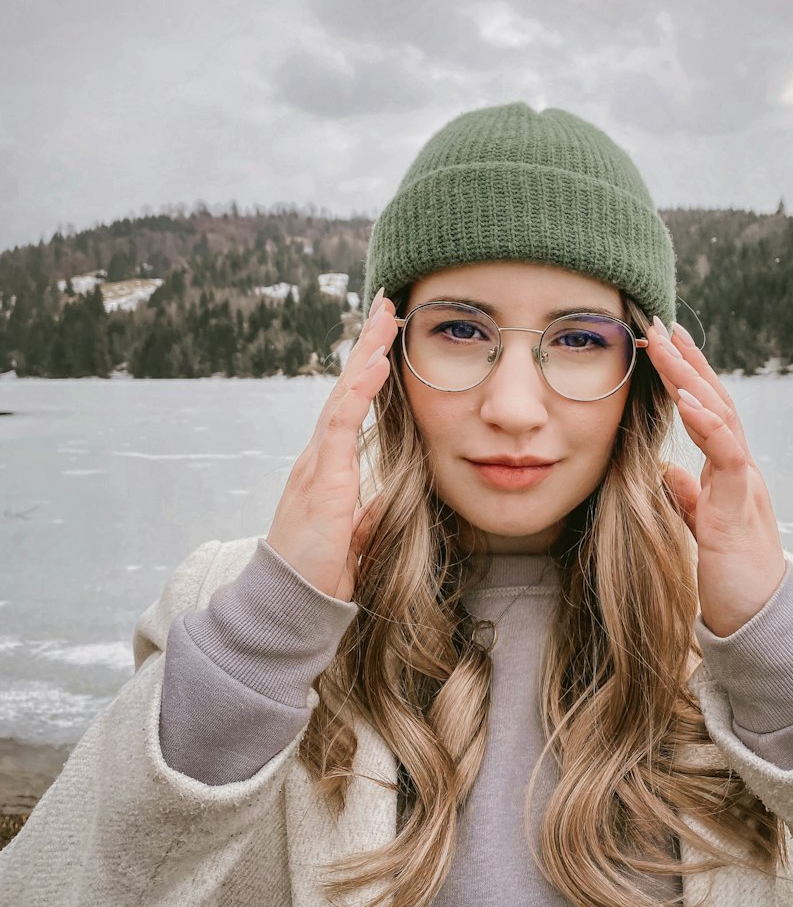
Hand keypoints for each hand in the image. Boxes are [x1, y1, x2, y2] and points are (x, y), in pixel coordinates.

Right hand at [266, 290, 398, 601]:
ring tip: (383, 317)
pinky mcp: (321, 476)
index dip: (367, 369)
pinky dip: (359, 389)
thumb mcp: (353, 535)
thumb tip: (381, 499)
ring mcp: (317, 462)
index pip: (350, 405)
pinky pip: (341, 422)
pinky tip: (376, 362)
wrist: (292, 601)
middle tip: (384, 305)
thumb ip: (365, 513)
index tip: (385, 335)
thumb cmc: (318, 570)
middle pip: (345, 387)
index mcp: (328, 465)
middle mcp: (319, 454)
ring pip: (342, 393)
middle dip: (365, 344)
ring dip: (365, 353)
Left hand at [644, 317, 786, 636]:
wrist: (758, 621)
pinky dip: (710, 424)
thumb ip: (688, 498)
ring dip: (693, 379)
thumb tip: (668, 471)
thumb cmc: (732, 577)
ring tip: (668, 346)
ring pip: (722, 418)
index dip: (687, 375)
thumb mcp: (701, 528)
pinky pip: (728, 456)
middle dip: (688, 361)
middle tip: (661, 323)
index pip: (707, 411)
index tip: (664, 342)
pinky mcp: (739, 507)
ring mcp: (743, 485)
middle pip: (715, 401)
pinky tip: (690, 399)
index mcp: (727, 472)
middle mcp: (740, 470)